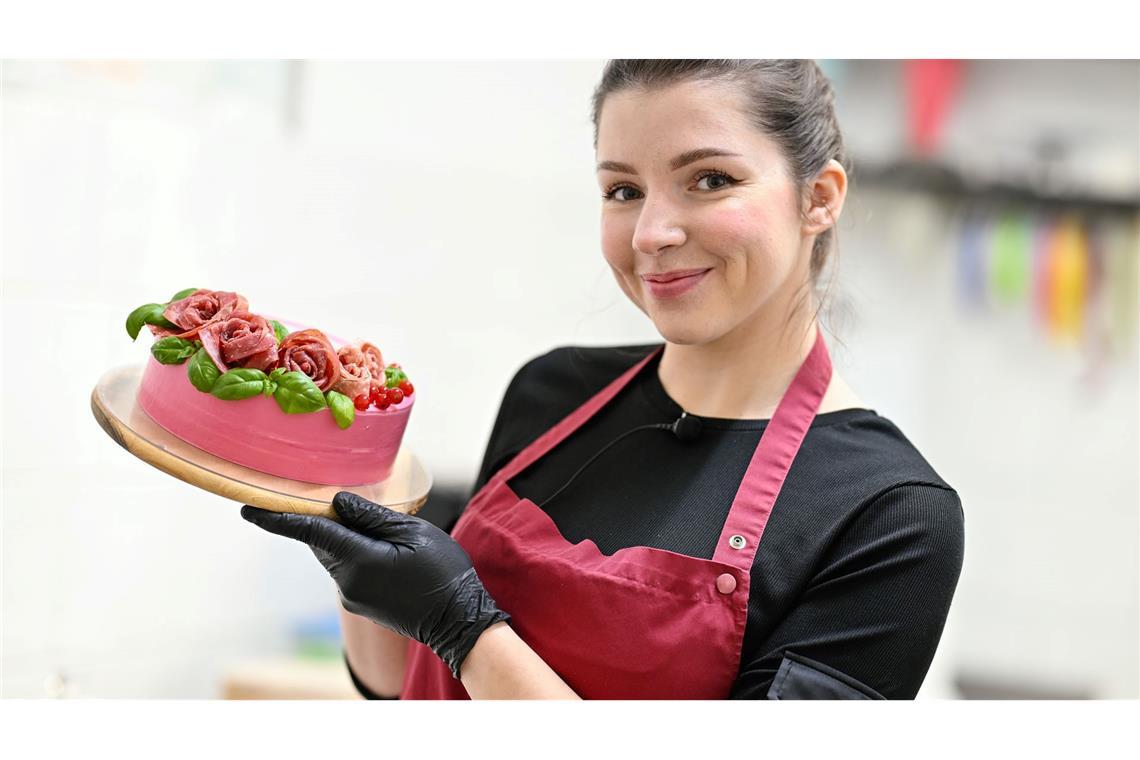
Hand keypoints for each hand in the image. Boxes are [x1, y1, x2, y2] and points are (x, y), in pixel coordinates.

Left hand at [241, 492, 509, 678]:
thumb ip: (372, 517)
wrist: (458, 621)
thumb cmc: (443, 573)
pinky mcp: (359, 603)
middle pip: (321, 541)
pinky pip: (345, 568)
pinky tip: (373, 542)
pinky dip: (350, 550)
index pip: (312, 532)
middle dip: (317, 518)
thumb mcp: (414, 534)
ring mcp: (351, 596)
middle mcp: (347, 582)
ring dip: (338, 534)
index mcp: (359, 561)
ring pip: (333, 554)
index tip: (248, 509)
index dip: (278, 519)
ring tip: (361, 517)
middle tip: (317, 495)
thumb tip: (339, 502)